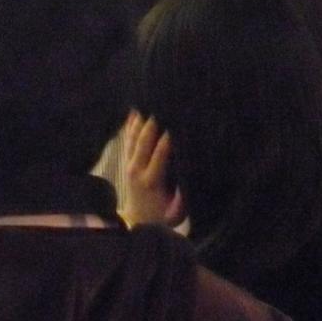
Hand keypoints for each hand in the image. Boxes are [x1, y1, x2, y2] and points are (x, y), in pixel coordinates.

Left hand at [123, 112, 183, 226]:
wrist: (139, 221)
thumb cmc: (164, 215)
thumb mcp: (177, 212)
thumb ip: (184, 198)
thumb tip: (194, 181)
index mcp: (151, 181)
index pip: (160, 155)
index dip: (167, 139)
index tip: (175, 123)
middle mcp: (137, 170)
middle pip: (144, 141)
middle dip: (153, 122)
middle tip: (161, 103)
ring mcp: (129, 165)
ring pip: (134, 137)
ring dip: (141, 120)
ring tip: (148, 99)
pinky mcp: (127, 162)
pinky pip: (128, 139)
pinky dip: (131, 124)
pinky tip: (135, 109)